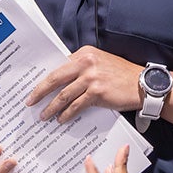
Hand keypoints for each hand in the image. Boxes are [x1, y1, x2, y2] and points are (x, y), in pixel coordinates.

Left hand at [26, 46, 140, 122]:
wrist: (142, 85)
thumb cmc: (121, 75)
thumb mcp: (100, 63)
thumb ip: (82, 68)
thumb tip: (61, 81)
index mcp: (85, 53)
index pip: (58, 66)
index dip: (44, 78)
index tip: (34, 87)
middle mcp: (86, 62)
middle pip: (55, 79)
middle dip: (40, 92)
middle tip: (30, 102)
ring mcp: (91, 77)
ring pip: (64, 95)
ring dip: (51, 107)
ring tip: (44, 115)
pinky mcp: (97, 92)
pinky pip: (76, 105)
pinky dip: (66, 114)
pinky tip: (61, 119)